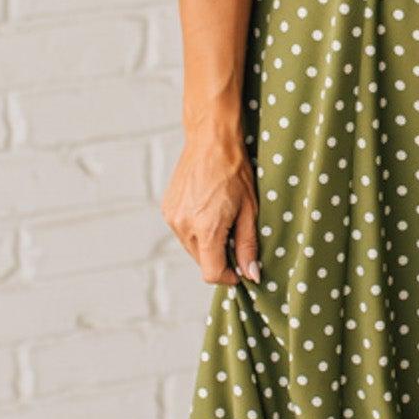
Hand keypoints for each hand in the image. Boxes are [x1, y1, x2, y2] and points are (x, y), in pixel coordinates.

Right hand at [161, 125, 260, 284]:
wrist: (211, 140)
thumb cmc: (235, 171)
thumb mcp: (249, 209)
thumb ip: (248, 245)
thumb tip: (251, 274)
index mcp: (205, 228)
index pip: (211, 273)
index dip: (228, 277)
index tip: (240, 271)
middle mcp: (183, 226)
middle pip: (202, 262)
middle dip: (220, 257)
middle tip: (235, 236)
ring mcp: (172, 217)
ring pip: (192, 248)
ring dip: (207, 244)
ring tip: (222, 219)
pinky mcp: (167, 209)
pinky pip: (183, 232)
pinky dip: (196, 230)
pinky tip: (208, 211)